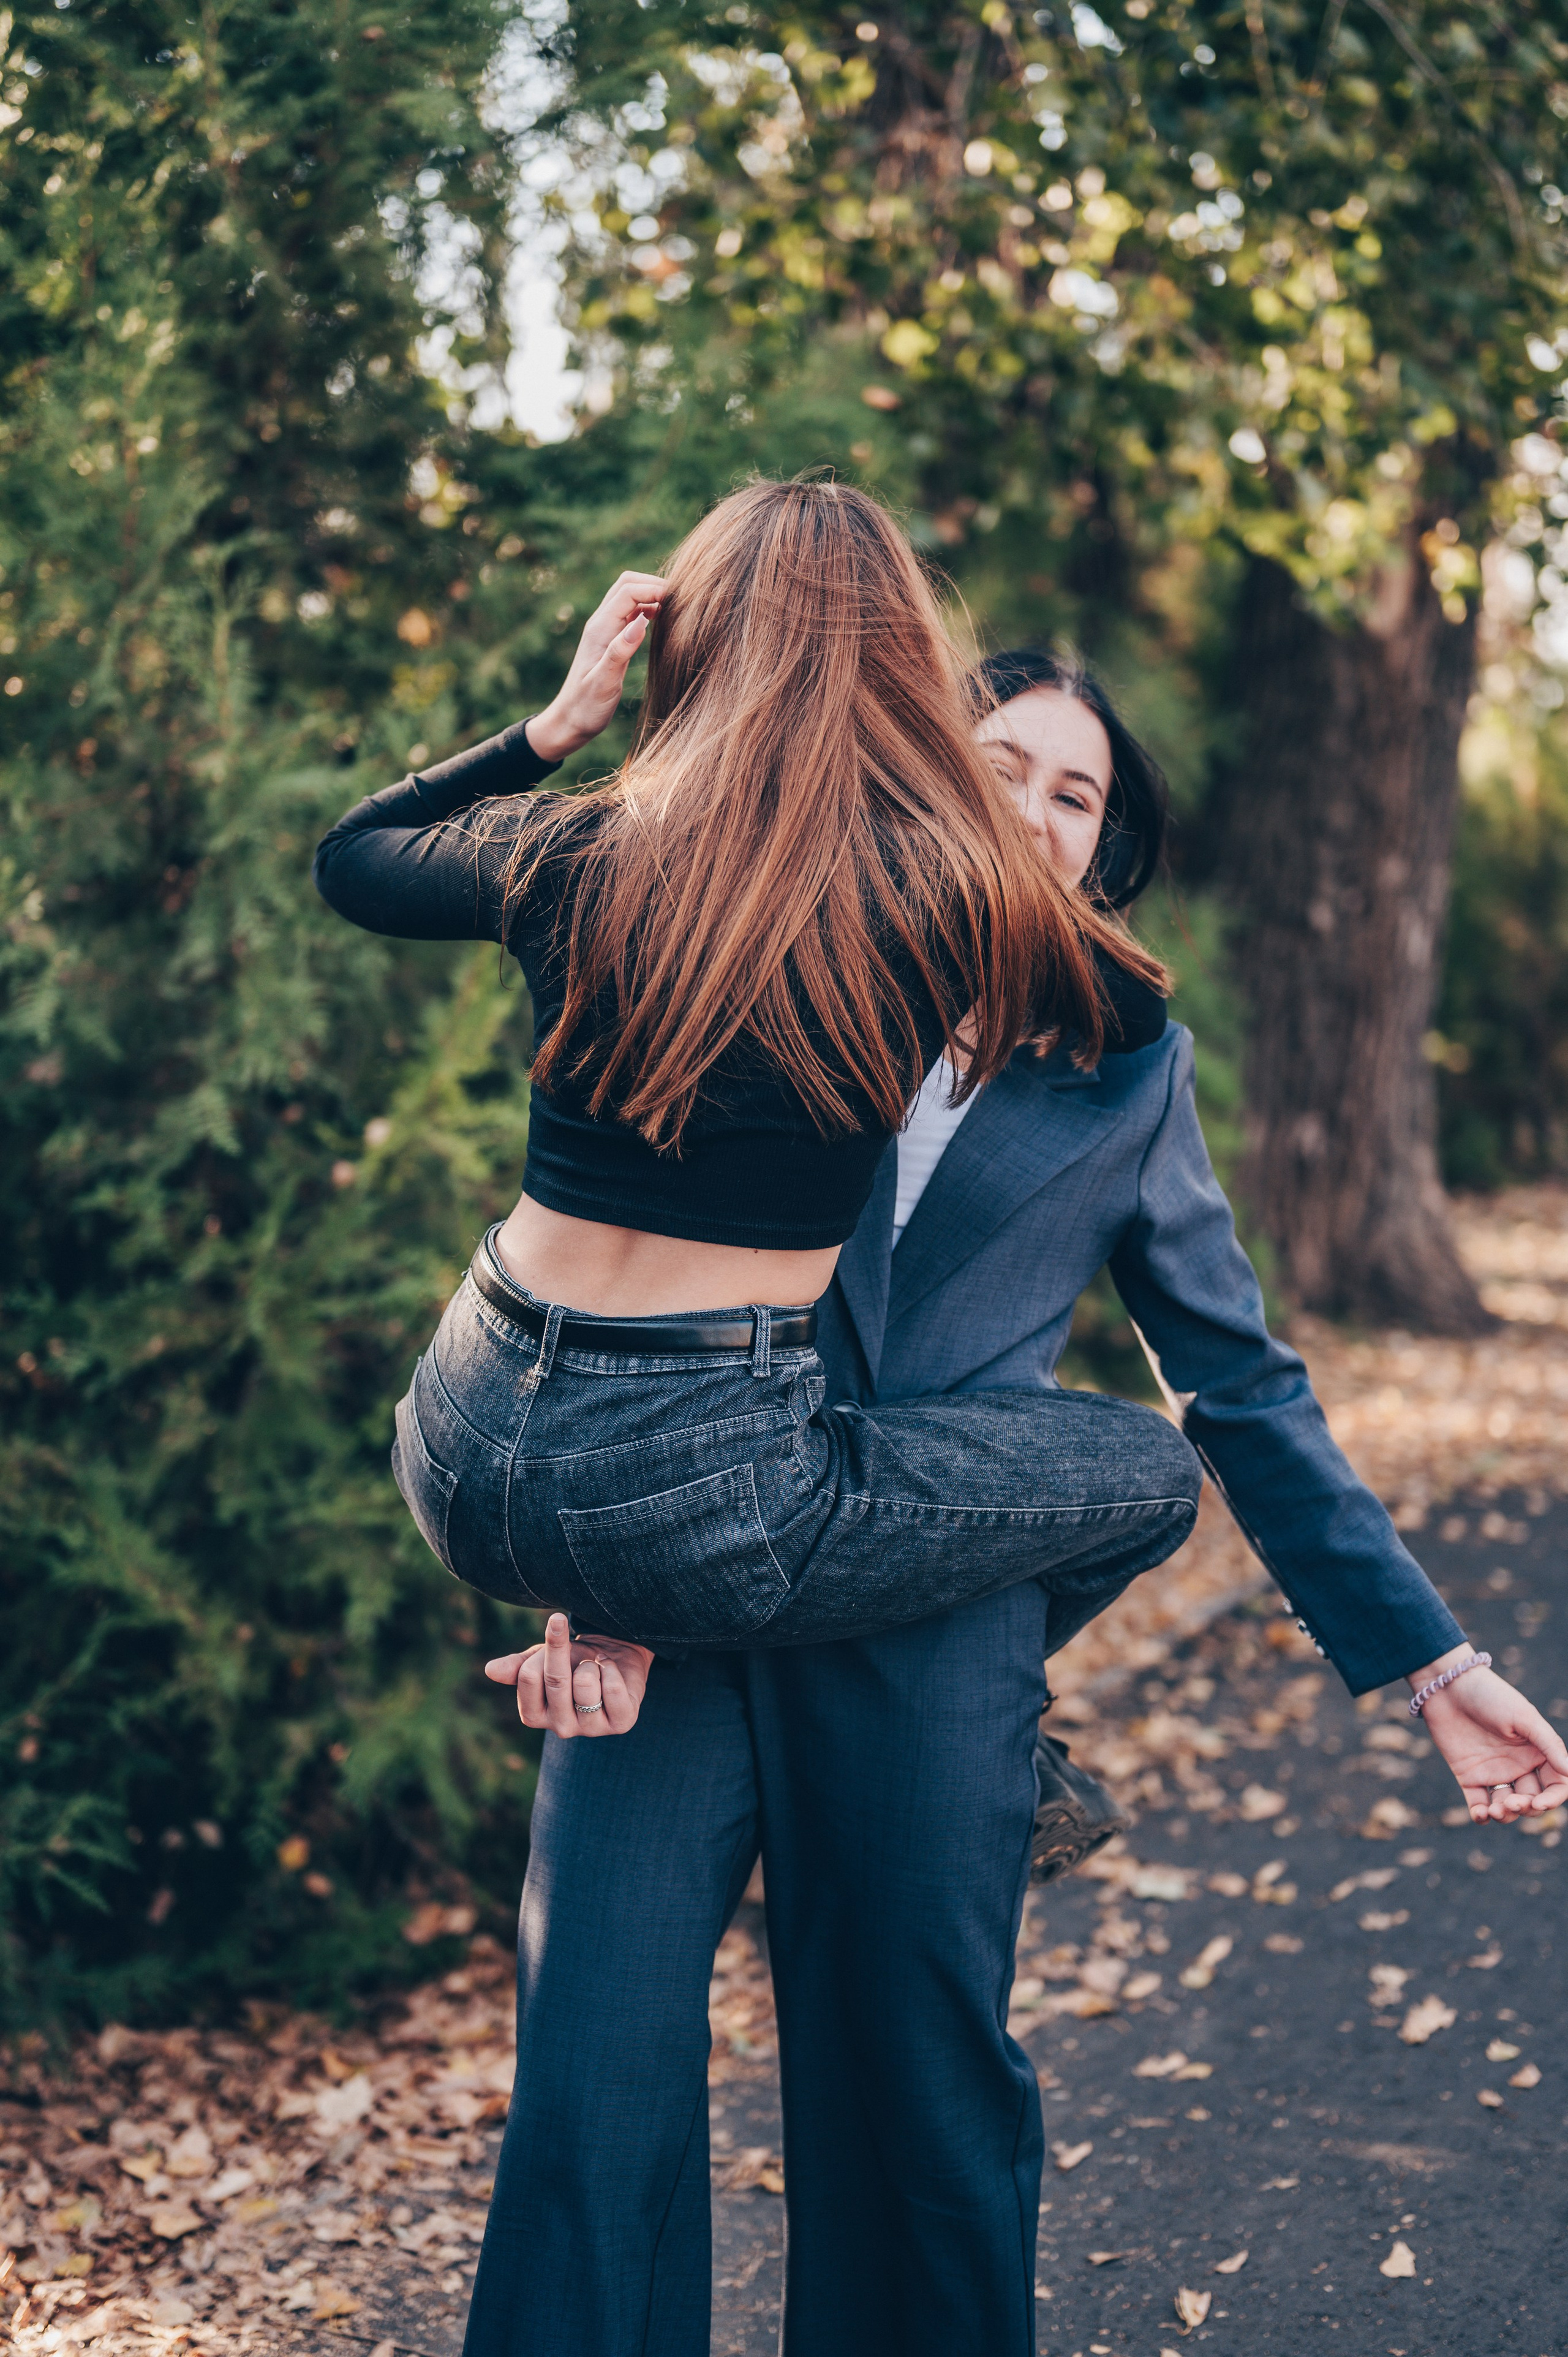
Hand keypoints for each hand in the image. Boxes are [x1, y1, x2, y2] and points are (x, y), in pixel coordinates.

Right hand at [485, 1612, 652, 1738]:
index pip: (527, 1677)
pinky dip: (612, 1669)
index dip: (542, 1649)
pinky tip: (612, 1671)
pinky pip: (612, 1688)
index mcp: (534, 1715)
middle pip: (556, 1680)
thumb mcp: (543, 1658)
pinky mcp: (621, 1723)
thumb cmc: (574, 1659)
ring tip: (595, 1665)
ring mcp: (591, 1729)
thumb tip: (490, 1670)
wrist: (615, 1655)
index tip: (554, 1628)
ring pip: (585, 1683)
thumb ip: (519, 1666)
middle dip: (564, 1649)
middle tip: (572, 1635)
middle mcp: (561, 1728)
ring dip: (592, 1663)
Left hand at [524, 571, 667, 762]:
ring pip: (629, 595)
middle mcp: (600, 623)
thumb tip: (640, 623)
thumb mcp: (604, 683)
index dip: (654, 588)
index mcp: (600, 629)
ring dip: (650, 594)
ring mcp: (605, 629)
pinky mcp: (610, 639)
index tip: (680, 599)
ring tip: (675, 608)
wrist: (570, 720)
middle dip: (653, 584)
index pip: (628, 591)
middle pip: (627, 584)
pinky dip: (647, 608)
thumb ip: (620, 652)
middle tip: (680, 600)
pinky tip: (661, 622)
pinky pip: (630, 612)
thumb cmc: (586, 707)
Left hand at [1409, 1648, 1567, 1823]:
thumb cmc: (1490, 1696)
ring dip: (1505, 1815)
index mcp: (1537, 1752)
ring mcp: (1493, 1772)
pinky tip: (1481, 1814)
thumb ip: (1548, 1745)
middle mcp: (1519, 1766)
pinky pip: (1478, 1803)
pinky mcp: (1468, 1775)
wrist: (1447, 1685)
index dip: (1552, 1799)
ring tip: (1496, 1809)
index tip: (1540, 1803)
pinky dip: (1481, 1815)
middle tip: (1511, 1802)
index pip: (1555, 1785)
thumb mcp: (1524, 1717)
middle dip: (1525, 1807)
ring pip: (1507, 1807)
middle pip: (1531, 1800)